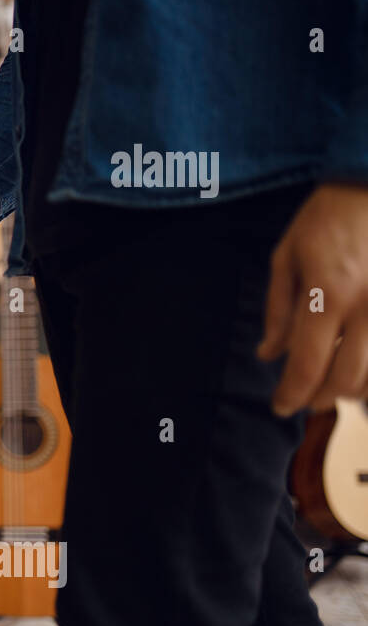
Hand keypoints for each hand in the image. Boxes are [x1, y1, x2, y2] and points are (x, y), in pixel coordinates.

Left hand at [259, 184, 367, 414]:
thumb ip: (278, 310)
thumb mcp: (286, 257)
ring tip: (330, 386)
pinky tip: (359, 367)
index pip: (307, 363)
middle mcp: (367, 307)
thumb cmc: (326, 218)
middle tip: (304, 400)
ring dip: (351, 388)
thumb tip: (267, 354)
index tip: (280, 406)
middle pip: (346, 378)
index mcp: (327, 294)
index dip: (291, 393)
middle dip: (320, 398)